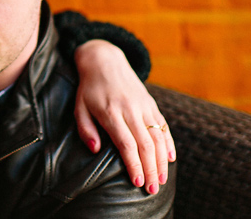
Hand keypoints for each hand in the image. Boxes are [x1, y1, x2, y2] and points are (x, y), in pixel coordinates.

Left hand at [73, 39, 175, 194]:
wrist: (104, 60)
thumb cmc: (89, 89)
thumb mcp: (80, 107)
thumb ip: (85, 129)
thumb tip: (95, 149)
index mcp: (111, 112)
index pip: (126, 143)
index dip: (133, 164)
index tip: (137, 182)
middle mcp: (130, 109)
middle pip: (145, 144)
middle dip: (150, 169)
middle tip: (152, 189)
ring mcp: (143, 105)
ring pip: (158, 136)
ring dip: (161, 161)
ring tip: (161, 180)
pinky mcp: (151, 103)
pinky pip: (163, 125)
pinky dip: (168, 143)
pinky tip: (170, 159)